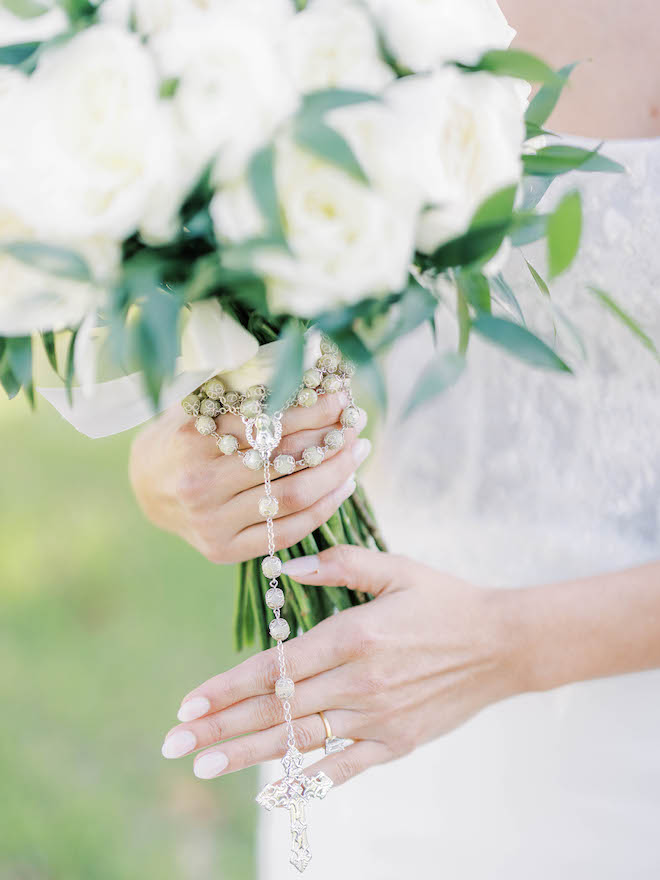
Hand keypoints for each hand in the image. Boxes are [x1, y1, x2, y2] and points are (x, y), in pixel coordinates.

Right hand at [129, 392, 368, 563]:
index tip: (342, 395)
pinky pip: (287, 532)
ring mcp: (211, 522)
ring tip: (358, 451)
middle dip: (330, 438)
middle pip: (284, 461)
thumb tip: (302, 363)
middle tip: (356, 421)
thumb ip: (237, 387)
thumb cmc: (182, 437)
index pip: (267, 422)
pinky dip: (323, 508)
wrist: (146, 489)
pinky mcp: (223, 550)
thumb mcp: (198, 403)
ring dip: (336, 473)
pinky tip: (344, 486)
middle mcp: (199, 484)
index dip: (311, 408)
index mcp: (192, 440)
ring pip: (292, 498)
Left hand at [160, 546, 525, 785]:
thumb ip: (339, 565)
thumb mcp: (396, 569)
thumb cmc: (444, 601)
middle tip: (175, 743)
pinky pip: (344, 766)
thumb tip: (283, 571)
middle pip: (278, 709)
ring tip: (205, 765)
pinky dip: (307, 779)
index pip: (277, 668)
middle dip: (221, 726)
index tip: (189, 702)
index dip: (227, 686)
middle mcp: (359, 681)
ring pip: (301, 739)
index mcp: (353, 635)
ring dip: (248, 754)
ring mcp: (377, 717)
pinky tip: (272, 790)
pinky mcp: (396, 742)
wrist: (502, 645)